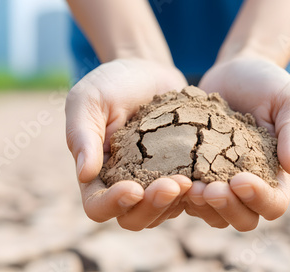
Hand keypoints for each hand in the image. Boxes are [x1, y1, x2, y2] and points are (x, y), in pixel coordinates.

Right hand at [66, 59, 191, 229]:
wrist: (148, 71)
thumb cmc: (112, 82)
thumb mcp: (89, 100)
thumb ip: (82, 134)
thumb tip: (84, 175)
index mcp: (96, 175)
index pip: (97, 206)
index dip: (114, 204)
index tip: (133, 188)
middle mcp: (124, 185)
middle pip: (134, 219)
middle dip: (153, 207)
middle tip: (174, 185)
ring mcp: (153, 183)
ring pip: (163, 213)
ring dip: (176, 203)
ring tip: (192, 181)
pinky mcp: (179, 174)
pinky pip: (187, 197)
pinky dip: (196, 193)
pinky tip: (208, 178)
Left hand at [186, 55, 289, 230]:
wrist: (234, 71)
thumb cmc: (268, 83)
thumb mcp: (289, 99)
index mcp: (277, 174)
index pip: (274, 203)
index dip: (258, 199)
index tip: (239, 179)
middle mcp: (250, 185)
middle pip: (243, 219)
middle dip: (227, 208)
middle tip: (208, 189)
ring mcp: (221, 182)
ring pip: (214, 214)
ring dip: (201, 206)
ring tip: (186, 185)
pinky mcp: (196, 173)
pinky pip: (189, 196)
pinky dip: (180, 193)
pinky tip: (168, 177)